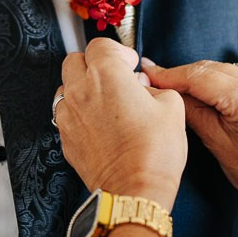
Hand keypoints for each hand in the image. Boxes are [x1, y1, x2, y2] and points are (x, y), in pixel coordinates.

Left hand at [55, 39, 187, 210]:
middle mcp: (80, 90)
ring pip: (66, 87)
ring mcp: (68, 115)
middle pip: (75, 60)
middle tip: (115, 78)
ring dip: (83, 88)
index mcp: (106, 74)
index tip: (130, 65)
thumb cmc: (155, 151)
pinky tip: (98, 124)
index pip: (100, 45)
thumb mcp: (172, 107)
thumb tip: (141, 86)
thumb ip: (153, 86)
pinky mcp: (65, 138)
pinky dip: (78, 112)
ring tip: (105, 102)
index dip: (118, 52)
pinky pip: (66, 114)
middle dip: (94, 64)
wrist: (134, 191)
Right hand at [140, 59, 237, 225]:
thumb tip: (169, 95)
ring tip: (172, 85)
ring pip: (223, 69)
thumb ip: (193, 114)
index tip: (147, 73)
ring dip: (198, 76)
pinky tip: (201, 90)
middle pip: (210, 68)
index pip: (199, 76)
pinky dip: (217, 80)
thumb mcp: (219, 146)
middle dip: (181, 74)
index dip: (169, 75)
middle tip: (153, 79)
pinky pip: (237, 76)